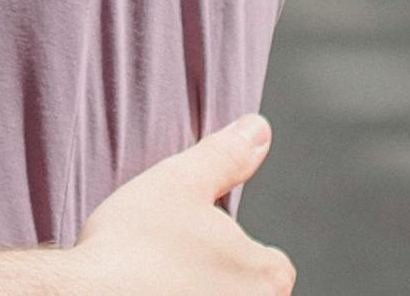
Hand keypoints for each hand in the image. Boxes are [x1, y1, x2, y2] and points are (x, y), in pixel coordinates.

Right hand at [72, 115, 288, 292]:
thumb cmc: (135, 244)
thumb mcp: (182, 180)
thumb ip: (227, 156)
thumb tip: (259, 131)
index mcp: (266, 279)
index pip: (274, 264)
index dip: (236, 248)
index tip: (201, 244)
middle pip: (246, 293)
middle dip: (219, 279)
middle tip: (175, 265)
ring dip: (195, 292)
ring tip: (158, 283)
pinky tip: (147, 294)